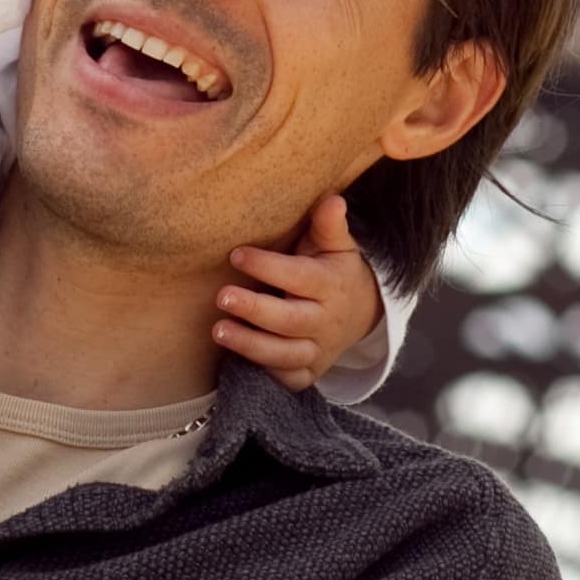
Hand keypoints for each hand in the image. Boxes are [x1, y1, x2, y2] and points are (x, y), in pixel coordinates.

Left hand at [218, 193, 380, 391]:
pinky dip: (265, 373)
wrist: (361, 313)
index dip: (269, 267)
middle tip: (221, 296)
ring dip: (251, 345)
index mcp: (331, 285)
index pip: (299, 277)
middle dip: (255, 310)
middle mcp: (326, 321)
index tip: (236, 255)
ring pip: (285, 354)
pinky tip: (236, 361)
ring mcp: (319, 350)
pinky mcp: (309, 373)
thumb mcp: (337, 245)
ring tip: (218, 331)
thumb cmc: (334, 269)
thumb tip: (332, 199)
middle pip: (290, 320)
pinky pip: (287, 379)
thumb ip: (329, 225)